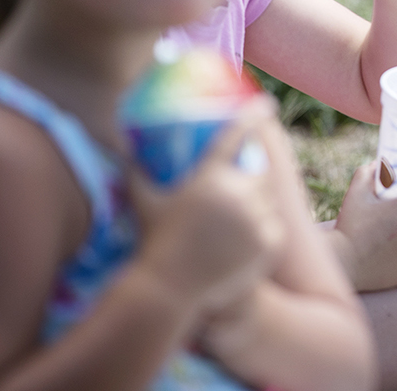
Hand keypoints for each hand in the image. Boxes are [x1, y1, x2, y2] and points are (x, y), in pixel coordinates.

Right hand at [131, 101, 286, 315]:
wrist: (169, 291)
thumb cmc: (153, 244)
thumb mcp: (143, 203)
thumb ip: (135, 171)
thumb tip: (124, 146)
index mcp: (212, 177)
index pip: (238, 135)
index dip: (254, 115)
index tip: (266, 104)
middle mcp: (240, 193)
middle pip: (256, 173)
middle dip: (246, 182)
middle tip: (227, 205)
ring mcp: (259, 218)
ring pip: (266, 202)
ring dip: (252, 209)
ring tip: (227, 232)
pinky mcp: (270, 242)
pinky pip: (272, 229)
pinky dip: (260, 235)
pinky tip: (238, 249)